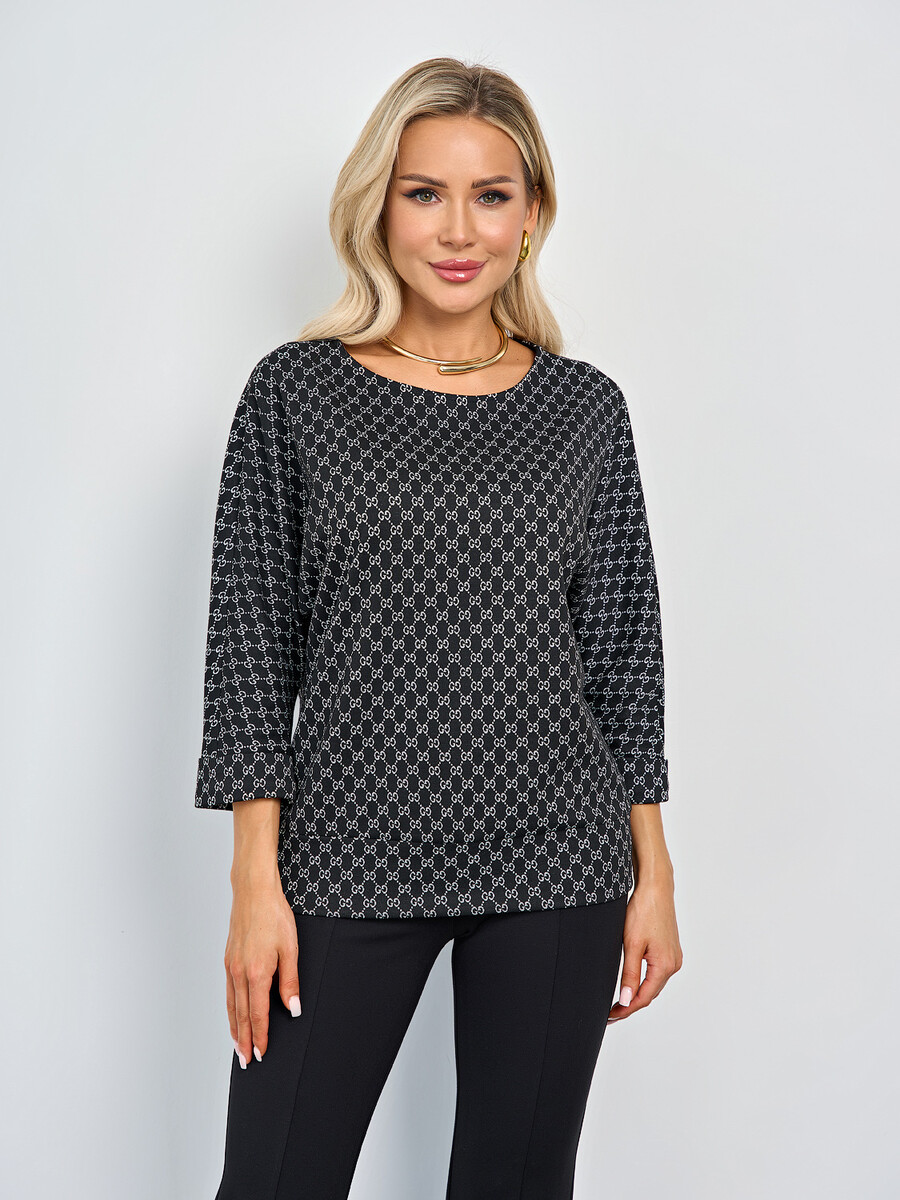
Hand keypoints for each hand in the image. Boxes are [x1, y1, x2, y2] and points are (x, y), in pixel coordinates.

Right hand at [223, 872, 301, 1065]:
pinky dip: (230, 1010)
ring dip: (234, 1029)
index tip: (262, 1054)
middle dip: (244, 1041)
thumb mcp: (291, 948)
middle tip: (246, 1062)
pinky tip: (233, 1015)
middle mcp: (240, 973)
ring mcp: (231, 967)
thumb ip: (290, 981)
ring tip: (238, 1047)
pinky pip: (228, 992)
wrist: (253, 893)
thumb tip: (292, 1008)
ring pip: (231, 1006)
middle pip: (241, 1015)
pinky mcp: (228, 960)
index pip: (258, 1014)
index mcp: (257, 973)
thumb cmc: (274, 916)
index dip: (261, 1037)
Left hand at [607, 874, 681, 1021]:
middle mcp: (674, 964)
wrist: (655, 889)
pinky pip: (656, 972)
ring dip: (638, 993)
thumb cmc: (644, 912)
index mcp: (665, 965)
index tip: (611, 1015)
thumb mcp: (631, 945)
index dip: (627, 1009)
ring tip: (619, 1001)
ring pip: (654, 983)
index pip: (644, 997)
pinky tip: (633, 983)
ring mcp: (673, 957)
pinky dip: (644, 981)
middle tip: (611, 1012)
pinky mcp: (670, 950)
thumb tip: (626, 999)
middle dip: (631, 1003)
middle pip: (650, 993)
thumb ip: (629, 975)